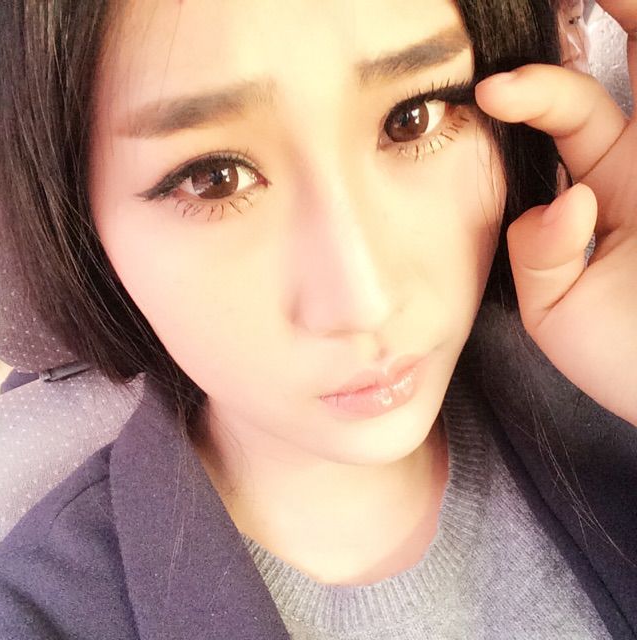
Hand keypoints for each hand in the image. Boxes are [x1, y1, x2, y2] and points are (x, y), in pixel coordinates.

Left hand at [474, 0, 636, 426]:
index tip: (489, 92)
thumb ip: (540, 253)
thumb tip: (558, 202)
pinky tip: (636, 19)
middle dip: (608, 14)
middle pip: (630, 64)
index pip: (564, 113)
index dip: (529, 94)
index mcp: (601, 188)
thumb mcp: (557, 310)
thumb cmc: (624, 360)